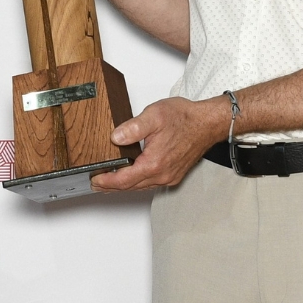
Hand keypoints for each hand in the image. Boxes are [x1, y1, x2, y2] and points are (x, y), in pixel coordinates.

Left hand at [91, 96, 222, 190]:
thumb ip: (133, 127)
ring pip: (141, 186)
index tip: (94, 180)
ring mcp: (169, 176)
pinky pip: (151, 183)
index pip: (124, 180)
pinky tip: (131, 176)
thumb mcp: (154, 116)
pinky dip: (137, 182)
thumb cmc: (185, 118)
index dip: (106, 181)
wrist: (208, 123)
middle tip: (96, 183)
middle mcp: (162, 174)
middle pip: (131, 187)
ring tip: (109, 182)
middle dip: (111, 186)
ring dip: (124, 185)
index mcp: (155, 163)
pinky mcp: (174, 175)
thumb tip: (115, 138)